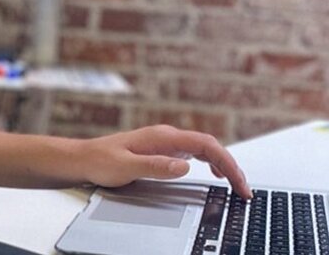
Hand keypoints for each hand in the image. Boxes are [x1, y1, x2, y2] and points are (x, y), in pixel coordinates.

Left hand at [81, 125, 250, 197]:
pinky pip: (195, 153)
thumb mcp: (127, 167)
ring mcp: (165, 142)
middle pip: (211, 146)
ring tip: (237, 184)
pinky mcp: (162, 149)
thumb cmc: (100, 161)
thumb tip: (185, 165)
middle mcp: (167, 136)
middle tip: (245, 191)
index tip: (239, 183)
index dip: (228, 163)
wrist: (83, 158)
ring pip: (205, 149)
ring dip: (224, 164)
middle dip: (232, 166)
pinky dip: (211, 162)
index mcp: (163, 137)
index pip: (207, 146)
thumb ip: (156, 166)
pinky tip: (215, 172)